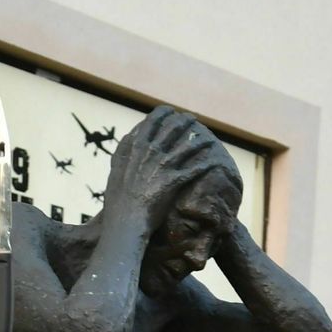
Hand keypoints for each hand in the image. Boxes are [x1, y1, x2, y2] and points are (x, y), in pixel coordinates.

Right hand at [106, 107, 234, 227]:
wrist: (125, 220)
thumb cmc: (118, 198)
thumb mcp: (116, 168)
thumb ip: (125, 151)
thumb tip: (131, 137)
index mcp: (136, 145)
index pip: (152, 121)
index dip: (164, 113)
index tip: (171, 111)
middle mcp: (150, 152)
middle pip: (172, 129)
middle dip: (184, 121)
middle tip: (193, 118)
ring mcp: (162, 166)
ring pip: (186, 147)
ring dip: (199, 140)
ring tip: (208, 137)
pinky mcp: (173, 182)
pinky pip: (194, 170)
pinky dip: (205, 165)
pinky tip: (214, 162)